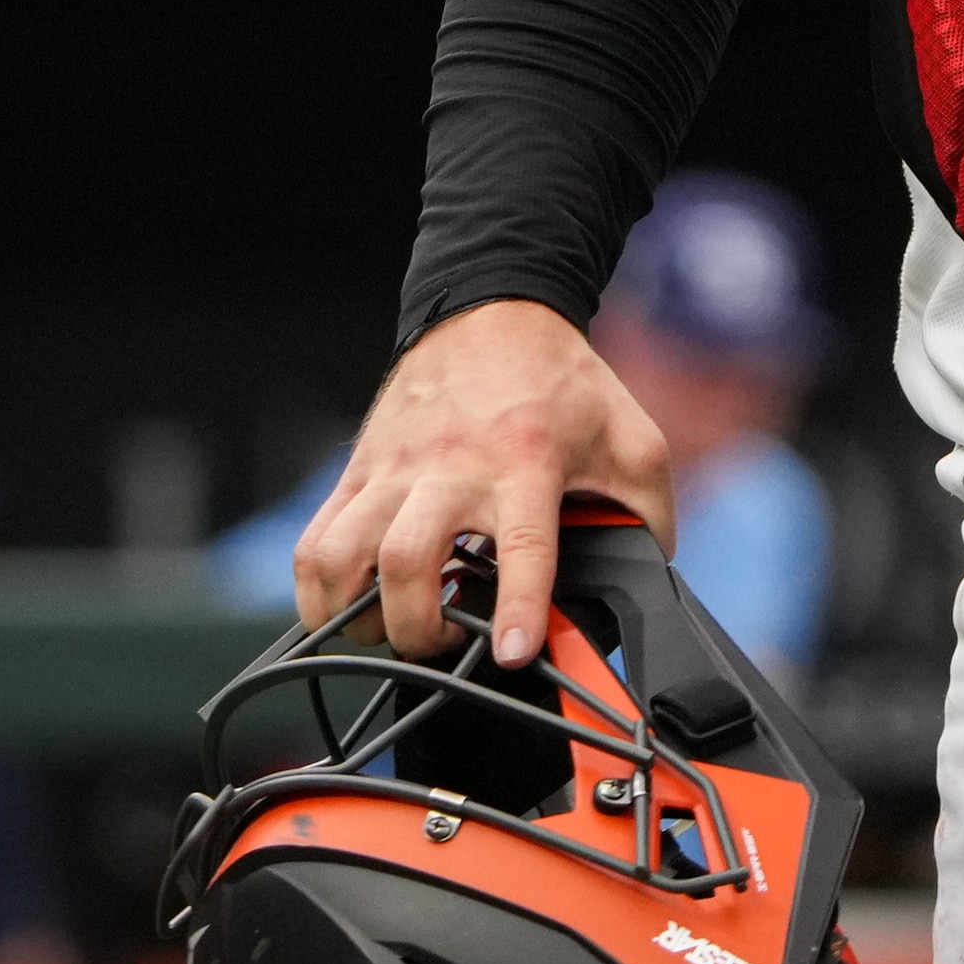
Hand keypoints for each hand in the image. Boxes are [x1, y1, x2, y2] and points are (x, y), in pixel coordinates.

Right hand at [294, 301, 671, 664]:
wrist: (494, 311)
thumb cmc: (564, 383)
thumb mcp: (630, 436)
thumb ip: (649, 509)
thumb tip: (649, 575)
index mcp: (527, 461)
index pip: (522, 543)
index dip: (515, 604)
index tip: (511, 652)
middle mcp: (453, 466)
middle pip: (408, 558)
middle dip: (416, 625)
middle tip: (442, 642)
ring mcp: (396, 468)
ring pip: (344, 554)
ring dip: (356, 612)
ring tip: (388, 628)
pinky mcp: (359, 469)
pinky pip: (314, 541)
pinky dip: (316, 590)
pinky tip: (345, 608)